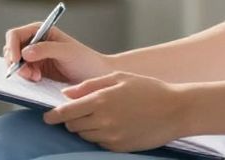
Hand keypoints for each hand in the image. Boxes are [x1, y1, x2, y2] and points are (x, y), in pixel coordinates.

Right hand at [3, 22, 111, 84]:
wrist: (96, 77)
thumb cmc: (85, 60)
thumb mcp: (67, 52)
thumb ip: (46, 49)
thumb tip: (25, 52)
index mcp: (40, 31)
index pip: (15, 35)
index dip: (12, 47)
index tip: (17, 61)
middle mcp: (34, 42)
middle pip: (11, 50)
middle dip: (15, 62)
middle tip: (29, 74)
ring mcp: (34, 58)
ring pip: (14, 63)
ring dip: (21, 72)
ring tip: (37, 78)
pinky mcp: (36, 72)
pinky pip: (22, 74)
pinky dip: (25, 78)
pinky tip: (38, 80)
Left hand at [43, 71, 188, 152]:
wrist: (176, 110)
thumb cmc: (148, 89)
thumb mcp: (118, 78)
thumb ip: (89, 85)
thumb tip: (66, 94)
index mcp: (101, 100)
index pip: (66, 112)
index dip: (53, 115)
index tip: (48, 116)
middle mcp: (104, 121)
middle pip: (73, 126)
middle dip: (70, 119)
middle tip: (77, 112)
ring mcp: (112, 136)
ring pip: (85, 135)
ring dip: (84, 127)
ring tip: (98, 116)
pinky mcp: (120, 147)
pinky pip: (99, 143)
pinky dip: (98, 135)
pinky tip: (110, 125)